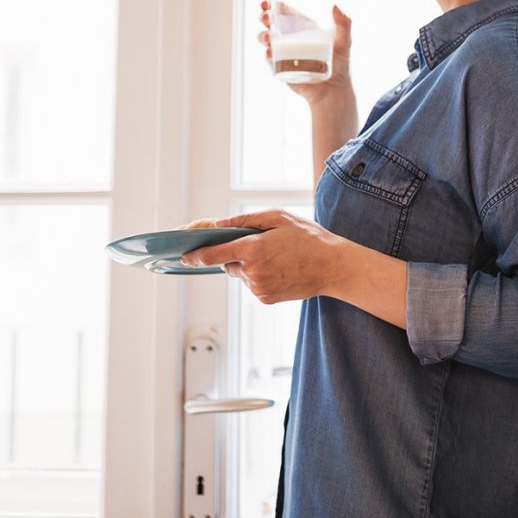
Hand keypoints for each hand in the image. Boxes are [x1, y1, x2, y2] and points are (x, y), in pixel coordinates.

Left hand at [179, 210, 347, 304]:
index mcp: (253, 249)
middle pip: (228, 263)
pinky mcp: (266, 299)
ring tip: (277, 257)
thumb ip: (244, 220)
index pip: (213, 255)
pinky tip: (280, 269)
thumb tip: (218, 224)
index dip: (195, 256)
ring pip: (241, 275)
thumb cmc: (308, 237)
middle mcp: (252, 272)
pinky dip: (260, 276)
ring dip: (250, 265)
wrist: (333, 267)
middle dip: (236, 254)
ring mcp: (259, 288)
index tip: (184, 257)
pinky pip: (253, 285)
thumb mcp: (278, 217)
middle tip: (261, 244)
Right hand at [259, 1, 352, 105]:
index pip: (284, 12)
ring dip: (262, 36)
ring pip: (266, 41)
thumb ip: (344, 24)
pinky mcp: (281, 68)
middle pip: (271, 24)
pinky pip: (270, 60)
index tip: (266, 2)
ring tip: (268, 37)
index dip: (273, 5)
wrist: (334, 89)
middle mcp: (290, 38)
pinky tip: (269, 52)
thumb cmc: (340, 63)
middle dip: (264, 18)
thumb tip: (336, 6)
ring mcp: (284, 53)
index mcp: (302, 28)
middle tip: (266, 17)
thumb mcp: (344, 41)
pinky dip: (268, 55)